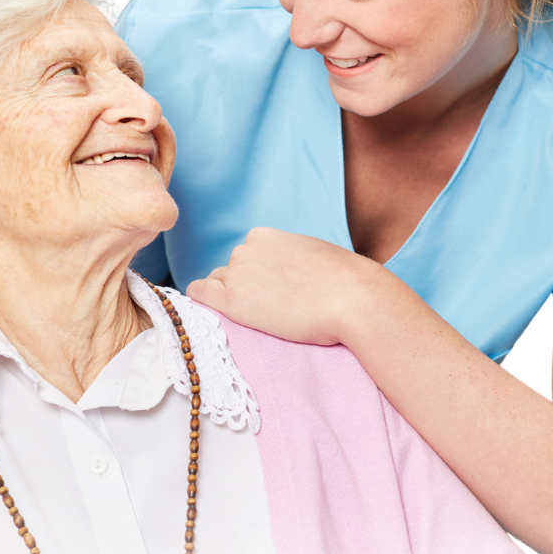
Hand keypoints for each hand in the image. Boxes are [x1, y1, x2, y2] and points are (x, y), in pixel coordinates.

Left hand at [186, 228, 381, 347]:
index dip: (255, 278)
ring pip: (217, 285)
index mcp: (264, 236)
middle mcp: (245, 249)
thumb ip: (289, 259)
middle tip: (270, 309)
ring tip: (261, 317)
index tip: (270, 293)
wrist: (353, 298)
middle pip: (229, 271)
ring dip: (231, 299)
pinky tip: (213, 313)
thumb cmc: (344, 282)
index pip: (245, 257)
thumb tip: (287, 276)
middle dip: (243, 288)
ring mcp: (236, 273)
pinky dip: (201, 302)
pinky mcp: (232, 299)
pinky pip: (199, 294)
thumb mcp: (312, 255)